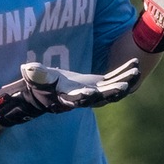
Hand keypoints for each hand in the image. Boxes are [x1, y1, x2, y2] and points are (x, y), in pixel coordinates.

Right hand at [0, 57, 143, 127]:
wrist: (48, 88)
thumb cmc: (40, 83)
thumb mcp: (37, 78)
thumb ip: (37, 75)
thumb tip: (28, 69)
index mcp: (69, 97)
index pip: (77, 99)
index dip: (84, 97)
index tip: (90, 94)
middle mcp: (85, 97)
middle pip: (101, 97)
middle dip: (112, 92)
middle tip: (124, 87)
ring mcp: (95, 91)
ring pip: (112, 88)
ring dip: (124, 81)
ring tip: (135, 72)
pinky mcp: (100, 83)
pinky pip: (115, 77)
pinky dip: (124, 71)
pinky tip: (134, 63)